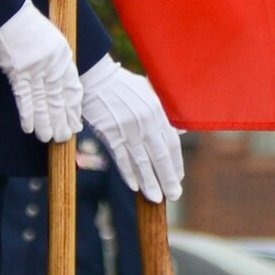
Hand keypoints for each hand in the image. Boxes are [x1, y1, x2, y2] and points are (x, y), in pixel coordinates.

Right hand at [0, 0, 82, 142]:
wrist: (7, 12)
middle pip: (58, 99)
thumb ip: (55, 59)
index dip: (73, 108)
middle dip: (61, 120)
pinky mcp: (17, 72)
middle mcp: (52, 65)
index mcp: (63, 56)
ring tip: (48, 139)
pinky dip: (27, 114)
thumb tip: (54, 80)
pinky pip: (23, 98)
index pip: (72, 88)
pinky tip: (29, 128)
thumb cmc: (26, 23)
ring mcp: (35, 69)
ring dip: (45, 122)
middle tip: (63, 137)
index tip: (75, 123)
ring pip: (42, 102)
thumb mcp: (50, 38)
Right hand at [80, 56, 183, 202]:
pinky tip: (134, 186)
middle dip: (167, 178)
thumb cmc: (121, 85)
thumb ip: (163, 114)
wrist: (95, 76)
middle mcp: (146, 121)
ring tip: (155, 198)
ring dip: (149, 182)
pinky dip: (128, 173)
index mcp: (157, 111)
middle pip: (160, 156)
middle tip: (173, 195)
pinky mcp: (110, 132)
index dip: (175, 164)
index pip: (172, 144)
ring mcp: (127, 128)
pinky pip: (121, 157)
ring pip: (141, 161)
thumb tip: (178, 132)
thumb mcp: (147, 94)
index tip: (177, 178)